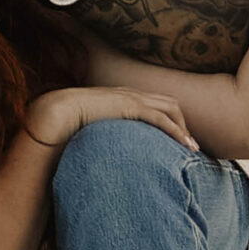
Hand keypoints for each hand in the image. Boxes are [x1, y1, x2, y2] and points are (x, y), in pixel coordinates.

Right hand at [27, 85, 198, 153]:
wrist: (57, 113)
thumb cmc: (70, 124)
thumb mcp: (93, 129)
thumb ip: (104, 136)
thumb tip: (104, 155)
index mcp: (122, 98)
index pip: (154, 104)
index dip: (170, 121)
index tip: (177, 141)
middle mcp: (131, 94)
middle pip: (168, 103)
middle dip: (183, 123)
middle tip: (190, 146)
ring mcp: (132, 98)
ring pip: (170, 109)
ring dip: (184, 128)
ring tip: (192, 150)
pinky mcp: (132, 107)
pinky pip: (162, 119)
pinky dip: (176, 131)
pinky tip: (185, 146)